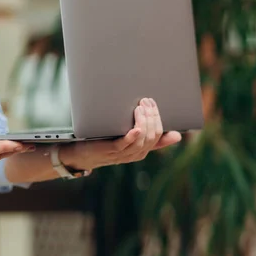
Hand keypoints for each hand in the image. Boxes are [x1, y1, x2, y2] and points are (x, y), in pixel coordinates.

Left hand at [59, 98, 181, 170]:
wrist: (82, 154)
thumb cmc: (105, 142)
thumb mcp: (127, 137)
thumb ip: (144, 133)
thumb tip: (174, 132)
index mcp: (142, 149)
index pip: (158, 135)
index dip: (157, 118)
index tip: (153, 103)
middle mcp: (135, 153)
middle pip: (151, 136)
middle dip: (152, 117)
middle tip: (146, 101)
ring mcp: (123, 153)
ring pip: (141, 141)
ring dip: (143, 122)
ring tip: (140, 107)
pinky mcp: (111, 151)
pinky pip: (125, 145)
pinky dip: (132, 137)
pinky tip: (136, 129)